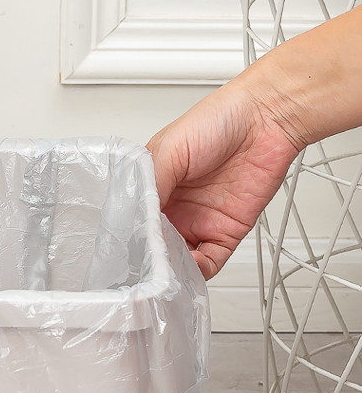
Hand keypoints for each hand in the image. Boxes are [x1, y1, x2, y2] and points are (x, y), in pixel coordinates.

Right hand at [147, 79, 300, 279]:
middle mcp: (174, 210)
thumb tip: (136, 218)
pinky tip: (191, 269)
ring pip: (178, 262)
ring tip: (165, 272)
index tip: (125, 249)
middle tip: (143, 267)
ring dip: (171, 271)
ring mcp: (199, 224)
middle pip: (154, 248)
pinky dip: (198, 273)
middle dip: (149, 260)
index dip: (129, 238)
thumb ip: (150, 184)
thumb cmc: (219, 120)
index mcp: (155, 190)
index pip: (135, 224)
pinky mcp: (224, 234)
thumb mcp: (169, 148)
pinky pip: (207, 264)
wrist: (267, 118)